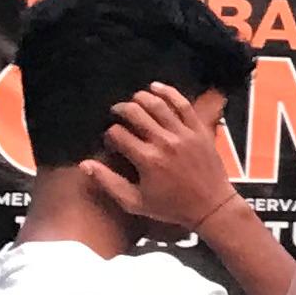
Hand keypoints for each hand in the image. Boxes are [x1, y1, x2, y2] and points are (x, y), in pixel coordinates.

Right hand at [86, 84, 247, 237]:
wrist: (211, 206)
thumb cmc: (171, 206)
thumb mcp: (134, 202)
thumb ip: (108, 182)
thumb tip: (84, 165)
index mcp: (147, 160)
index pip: (118, 134)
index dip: (109, 135)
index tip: (111, 140)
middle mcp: (164, 143)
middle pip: (135, 113)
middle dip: (121, 110)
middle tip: (116, 112)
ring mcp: (184, 134)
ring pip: (158, 105)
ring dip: (141, 98)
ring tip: (133, 100)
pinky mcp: (199, 130)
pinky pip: (183, 105)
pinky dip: (169, 92)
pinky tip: (156, 87)